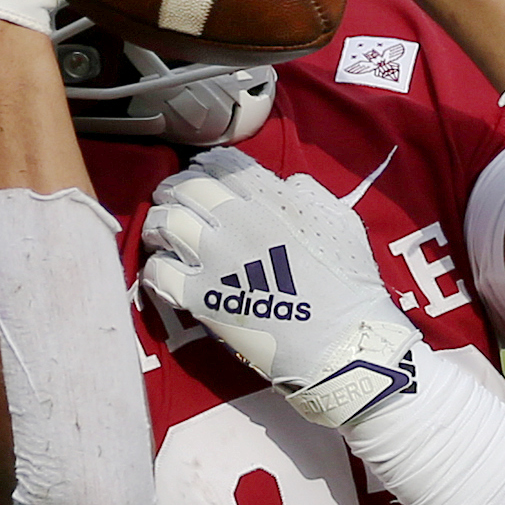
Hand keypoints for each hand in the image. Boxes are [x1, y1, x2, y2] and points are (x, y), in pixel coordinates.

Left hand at [141, 147, 421, 426]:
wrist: (343, 341)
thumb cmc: (350, 285)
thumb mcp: (341, 220)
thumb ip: (309, 193)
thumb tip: (284, 183)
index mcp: (270, 197)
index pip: (221, 163)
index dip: (204, 167)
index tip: (201, 179)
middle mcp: (237, 219)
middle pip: (183, 186)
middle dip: (173, 192)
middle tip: (174, 206)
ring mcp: (215, 258)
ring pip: (163, 222)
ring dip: (157, 225)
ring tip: (160, 236)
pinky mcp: (201, 297)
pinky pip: (158, 272)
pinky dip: (154, 269)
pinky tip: (162, 273)